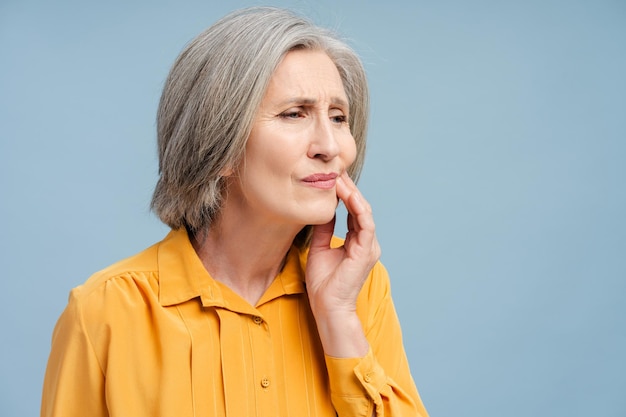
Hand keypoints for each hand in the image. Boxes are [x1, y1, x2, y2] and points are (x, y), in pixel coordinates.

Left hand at [306, 171, 380, 317]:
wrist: (327, 306)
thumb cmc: (323, 283)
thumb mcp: (319, 247)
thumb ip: (324, 228)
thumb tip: (323, 210)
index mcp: (357, 241)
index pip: (353, 211)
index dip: (343, 194)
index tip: (331, 178)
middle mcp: (366, 242)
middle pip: (359, 207)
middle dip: (348, 188)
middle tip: (335, 170)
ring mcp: (369, 246)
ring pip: (364, 211)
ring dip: (352, 193)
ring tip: (339, 178)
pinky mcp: (366, 250)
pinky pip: (365, 223)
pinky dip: (357, 206)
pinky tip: (346, 194)